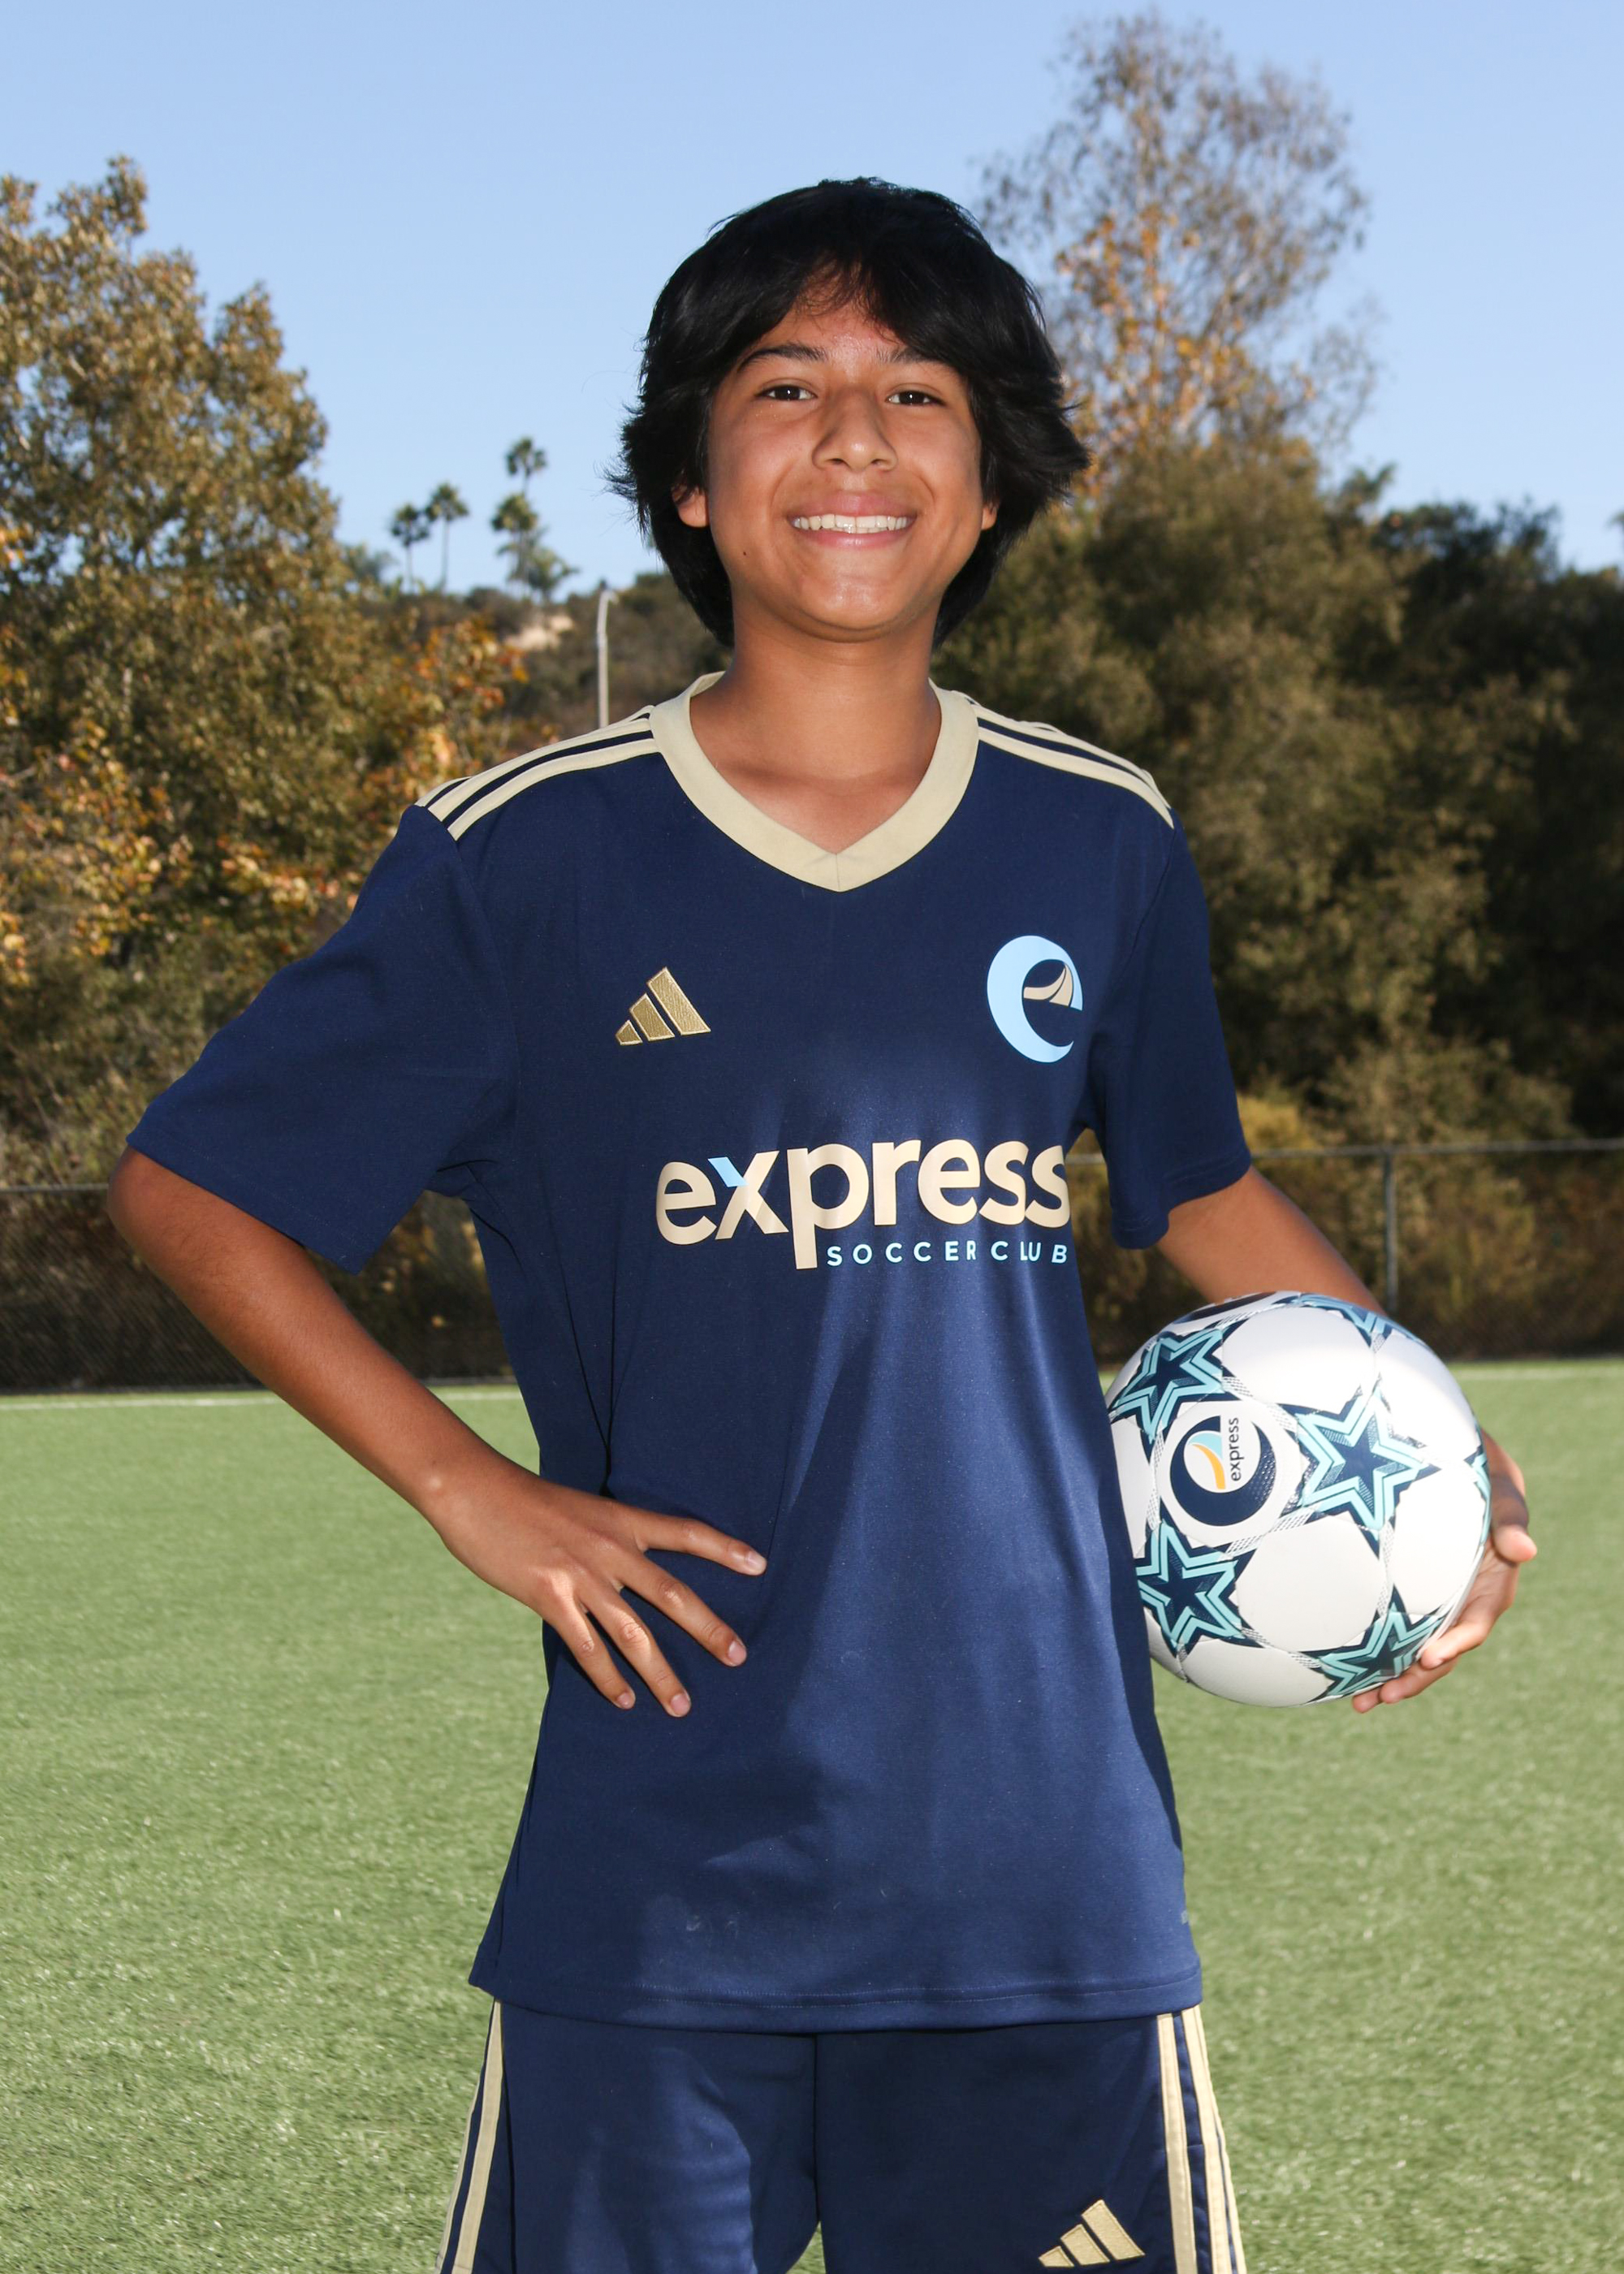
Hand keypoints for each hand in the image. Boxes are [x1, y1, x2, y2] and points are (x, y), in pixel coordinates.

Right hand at [426, 1452, 766, 1717]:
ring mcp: (581, 1575)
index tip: (760, 1565)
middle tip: (738, 1657)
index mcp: (620, 1520)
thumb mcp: (579, 1510)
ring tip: (682, 1705)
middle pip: (672, 1594)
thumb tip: (625, 1575)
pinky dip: (608, 1678)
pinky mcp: (549, 1596)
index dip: (724, 1549)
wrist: (475, 1490)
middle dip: (709, 1628)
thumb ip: (607, 1540)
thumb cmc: (524, 1500)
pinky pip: (587, 1648)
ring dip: (661, 1673)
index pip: (685, 1533)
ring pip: (634, 1634)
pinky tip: (625, 1700)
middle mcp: (610, 1548)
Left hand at [1352, 1428, 1534, 1711]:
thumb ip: (1510, 1515)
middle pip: (1442, 1649)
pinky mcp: (1407, 1592)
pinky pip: (1392, 1625)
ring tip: (1358, 1701)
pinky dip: (1372, 1647)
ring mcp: (1435, 1599)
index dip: (1454, 1644)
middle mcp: (1463, 1599)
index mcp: (1491, 1582)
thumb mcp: (1499, 1484)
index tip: (1426, 1659)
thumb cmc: (1479, 1468)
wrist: (1446, 1454)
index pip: (1475, 1622)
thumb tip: (1525, 1550)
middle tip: (1381, 1697)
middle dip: (1414, 1678)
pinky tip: (1340, 1666)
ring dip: (1389, 1676)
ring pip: (1414, 1646)